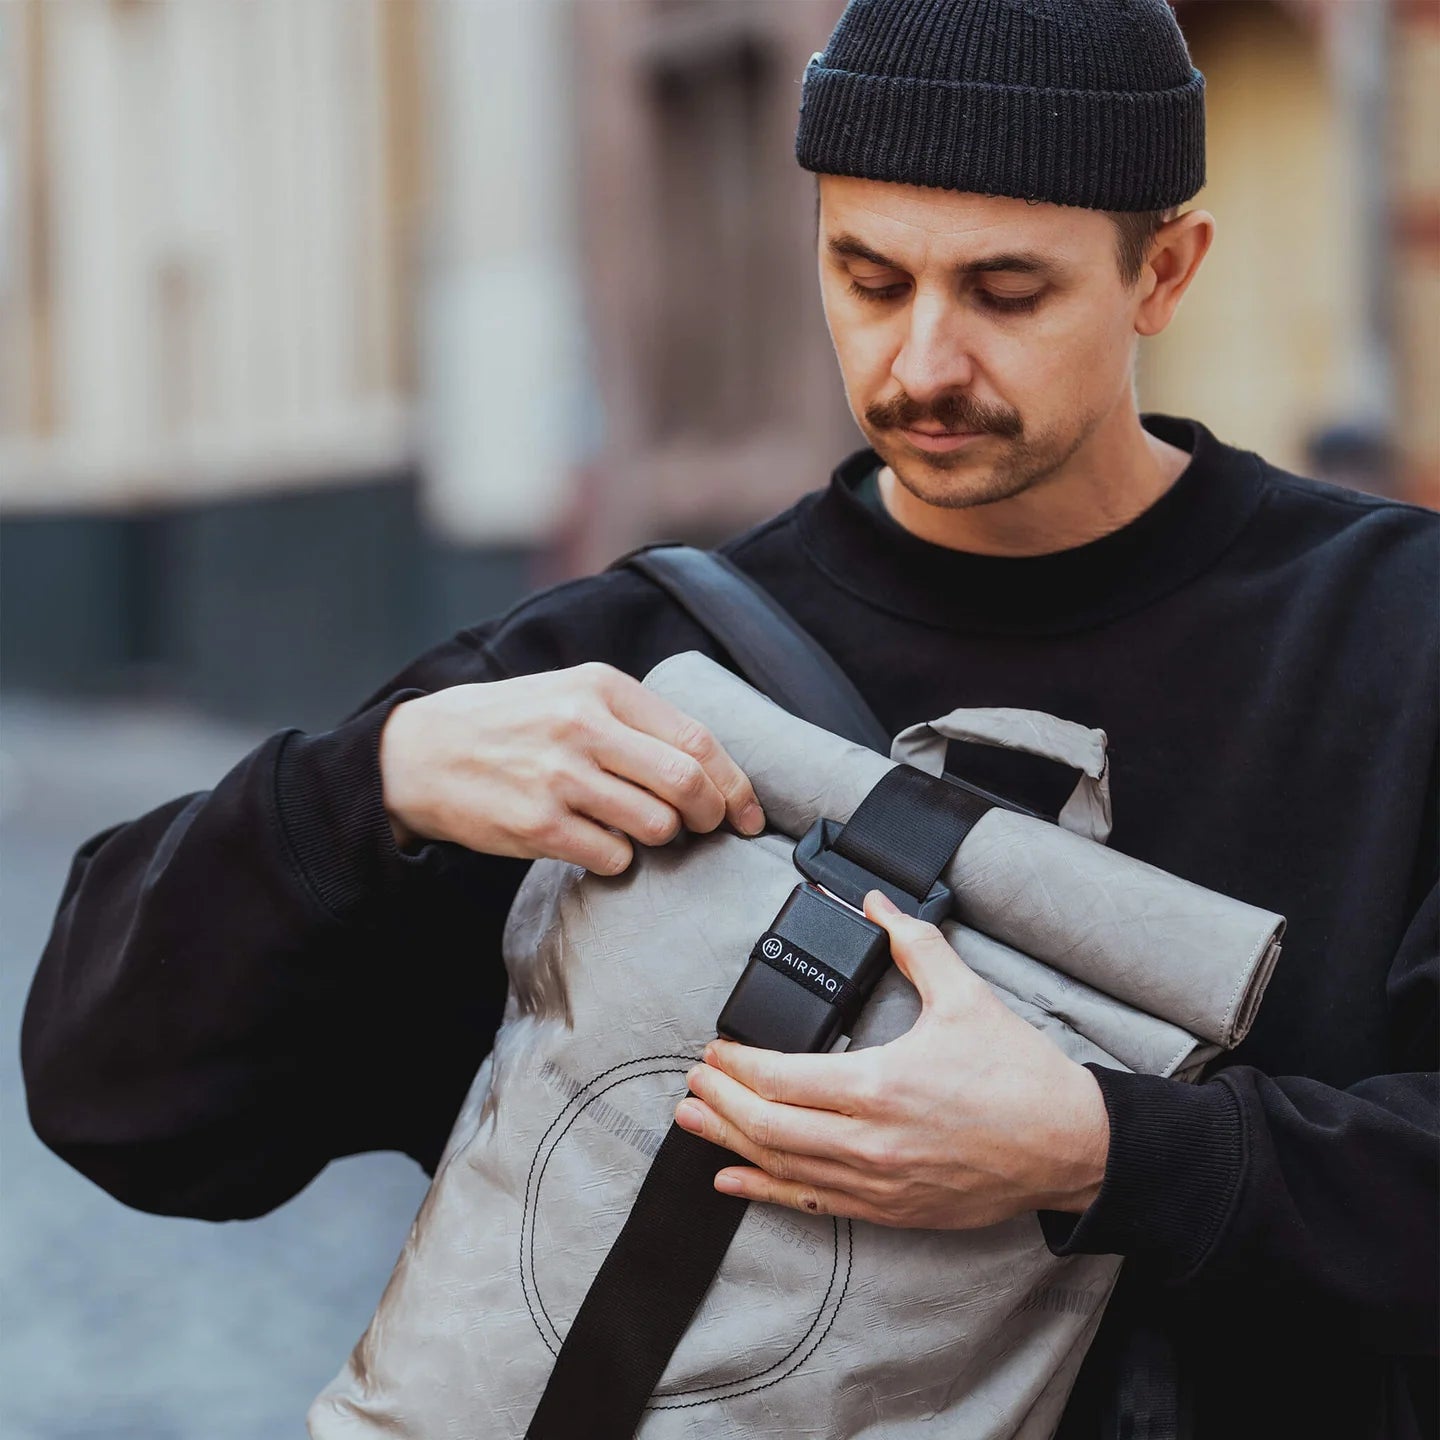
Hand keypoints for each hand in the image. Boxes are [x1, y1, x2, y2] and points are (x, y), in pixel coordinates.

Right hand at [379, 661, 764, 872]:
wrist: (423, 753)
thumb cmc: (511, 725)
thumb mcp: (572, 694)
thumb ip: (635, 720)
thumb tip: (710, 768)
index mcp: (602, 688)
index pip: (696, 739)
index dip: (734, 783)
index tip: (748, 811)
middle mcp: (584, 727)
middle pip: (686, 784)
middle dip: (710, 815)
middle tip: (707, 828)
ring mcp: (560, 778)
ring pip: (656, 826)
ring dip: (660, 838)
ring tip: (638, 829)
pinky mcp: (539, 825)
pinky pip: (613, 858)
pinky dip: (618, 859)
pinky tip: (597, 843)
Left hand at [674, 890, 1109, 1227]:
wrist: (1072, 1146)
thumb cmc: (1020, 1077)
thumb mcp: (965, 997)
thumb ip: (914, 944)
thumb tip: (876, 903)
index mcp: (881, 1086)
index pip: (783, 1079)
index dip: (738, 1068)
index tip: (713, 1053)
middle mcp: (871, 1142)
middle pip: (769, 1127)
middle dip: (721, 1104)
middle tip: (693, 1085)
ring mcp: (879, 1183)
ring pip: (784, 1168)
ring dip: (732, 1145)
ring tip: (693, 1125)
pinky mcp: (892, 1210)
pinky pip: (815, 1206)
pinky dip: (768, 1193)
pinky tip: (734, 1181)